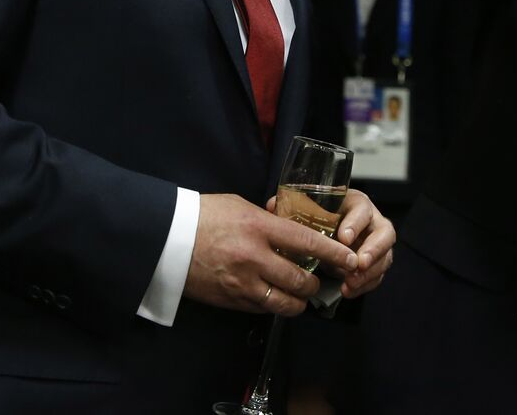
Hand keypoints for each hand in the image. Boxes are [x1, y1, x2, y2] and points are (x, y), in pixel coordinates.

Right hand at [185, 192, 358, 315]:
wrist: (166, 237)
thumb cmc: (203, 215)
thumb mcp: (242, 207)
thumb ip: (269, 221)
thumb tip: (292, 231)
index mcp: (259, 228)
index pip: (308, 243)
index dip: (334, 253)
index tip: (350, 258)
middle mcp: (254, 258)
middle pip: (301, 281)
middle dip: (315, 284)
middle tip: (319, 279)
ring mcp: (241, 283)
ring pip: (284, 303)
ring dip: (297, 301)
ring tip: (300, 294)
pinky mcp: (229, 300)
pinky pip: (261, 310)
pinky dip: (272, 305)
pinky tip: (273, 296)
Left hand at [265, 187, 394, 298]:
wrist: (331, 229)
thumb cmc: (322, 216)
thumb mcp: (307, 208)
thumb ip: (291, 206)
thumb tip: (271, 206)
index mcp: (356, 204)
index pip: (362, 210)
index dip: (355, 223)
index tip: (343, 237)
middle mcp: (372, 222)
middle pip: (385, 233)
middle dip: (374, 249)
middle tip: (359, 263)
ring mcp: (376, 243)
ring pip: (385, 256)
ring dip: (370, 272)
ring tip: (351, 283)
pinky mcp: (375, 262)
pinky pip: (378, 275)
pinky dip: (365, 285)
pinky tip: (349, 291)